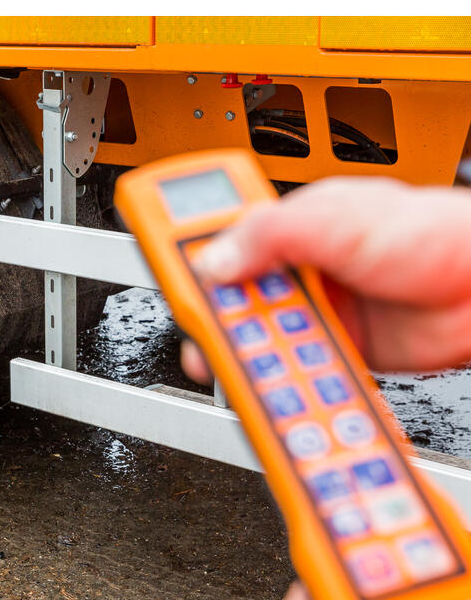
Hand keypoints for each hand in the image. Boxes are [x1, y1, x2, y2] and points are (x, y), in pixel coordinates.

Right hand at [180, 177, 470, 382]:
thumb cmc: (433, 233)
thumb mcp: (338, 218)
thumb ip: (268, 233)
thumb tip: (211, 261)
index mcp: (285, 228)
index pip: (216, 239)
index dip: (184, 257)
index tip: (165, 277)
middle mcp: (294, 269)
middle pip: (227, 300)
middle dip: (212, 322)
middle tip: (208, 336)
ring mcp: (313, 312)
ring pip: (257, 340)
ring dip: (249, 356)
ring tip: (249, 363)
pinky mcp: (334, 349)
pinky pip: (293, 369)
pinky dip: (282, 381)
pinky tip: (278, 382)